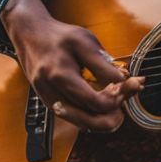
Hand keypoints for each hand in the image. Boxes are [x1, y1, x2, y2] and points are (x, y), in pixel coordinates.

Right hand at [0, 0, 143, 131]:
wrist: (30, 36)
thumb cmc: (59, 37)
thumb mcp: (85, 42)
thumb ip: (104, 65)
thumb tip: (124, 82)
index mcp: (61, 76)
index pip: (96, 102)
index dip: (119, 97)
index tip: (130, 84)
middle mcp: (52, 94)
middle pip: (90, 122)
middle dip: (114, 115)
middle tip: (125, 99)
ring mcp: (49, 102)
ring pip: (83, 125)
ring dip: (104, 118)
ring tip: (116, 101)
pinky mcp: (50, 104)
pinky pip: (75, 119)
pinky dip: (92, 115)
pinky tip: (102, 101)